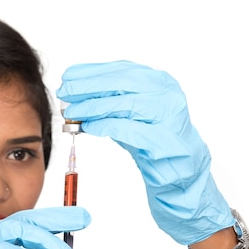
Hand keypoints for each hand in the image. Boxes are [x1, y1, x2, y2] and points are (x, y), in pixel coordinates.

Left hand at [56, 60, 232, 244]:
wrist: (183, 178)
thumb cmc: (155, 145)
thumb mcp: (131, 117)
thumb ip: (111, 102)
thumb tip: (76, 93)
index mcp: (160, 83)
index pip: (121, 70)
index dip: (92, 72)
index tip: (69, 76)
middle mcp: (167, 96)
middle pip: (121, 83)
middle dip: (88, 87)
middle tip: (65, 92)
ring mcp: (169, 118)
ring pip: (124, 105)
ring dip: (93, 107)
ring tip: (73, 112)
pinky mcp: (165, 142)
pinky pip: (130, 130)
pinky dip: (106, 126)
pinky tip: (89, 127)